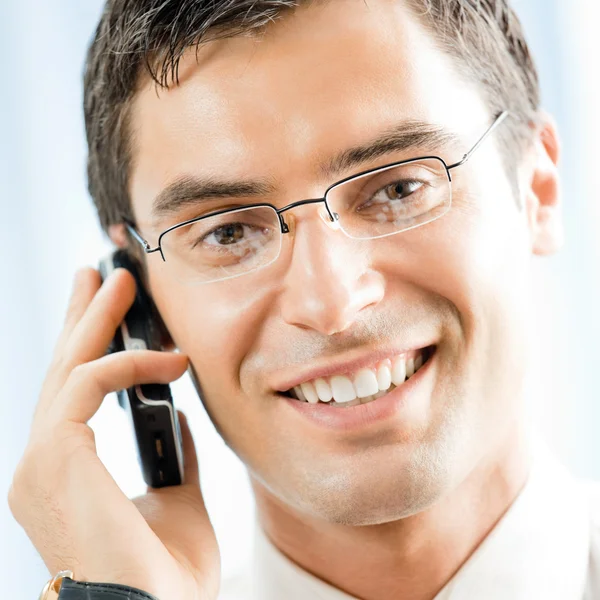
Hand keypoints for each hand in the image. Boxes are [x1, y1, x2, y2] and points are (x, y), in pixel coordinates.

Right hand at [7, 267, 219, 599]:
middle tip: (97, 276)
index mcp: (67, 474)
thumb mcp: (177, 498)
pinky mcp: (54, 455)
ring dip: (97, 318)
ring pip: (68, 368)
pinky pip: (90, 385)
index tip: (106, 314)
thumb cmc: (166, 574)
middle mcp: (42, 464)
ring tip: (121, 280)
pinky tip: (171, 359)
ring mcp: (40, 461)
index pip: (72, 396)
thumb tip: (177, 413)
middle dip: (81, 318)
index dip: (88, 350)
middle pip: (62, 371)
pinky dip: (131, 364)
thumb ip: (173, 453)